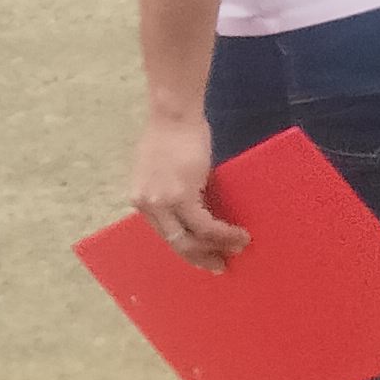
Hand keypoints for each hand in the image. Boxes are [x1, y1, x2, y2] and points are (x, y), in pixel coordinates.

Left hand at [132, 111, 250, 273]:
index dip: (186, 247)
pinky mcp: (181, 197)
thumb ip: (173, 191)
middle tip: (219, 266)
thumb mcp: (164, 169)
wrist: (174, 114)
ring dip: (217, 248)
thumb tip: (198, 207)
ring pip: (191, 239)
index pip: (164, 234)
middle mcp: (146, 205)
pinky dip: (224, 234)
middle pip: (175, 243)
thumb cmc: (173, 133)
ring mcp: (162, 203)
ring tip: (237, 248)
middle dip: (200, 258)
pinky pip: (205, 226)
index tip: (203, 256)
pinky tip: (239, 235)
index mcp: (140, 199)